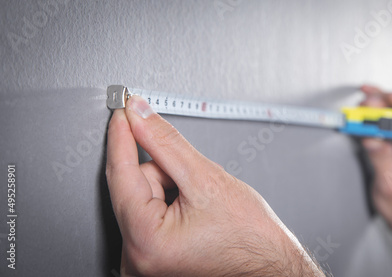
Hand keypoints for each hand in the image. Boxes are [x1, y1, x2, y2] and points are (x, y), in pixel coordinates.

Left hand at [106, 95, 324, 276]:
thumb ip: (165, 142)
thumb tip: (139, 116)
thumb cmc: (248, 236)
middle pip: (133, 186)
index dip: (123, 135)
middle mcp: (137, 257)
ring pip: (141, 196)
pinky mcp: (150, 255)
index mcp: (146, 241)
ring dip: (166, 186)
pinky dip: (166, 200)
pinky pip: (146, 211)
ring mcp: (142, 259)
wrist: (268, 261)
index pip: (121, 174)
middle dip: (162, 172)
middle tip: (194, 182)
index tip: (122, 110)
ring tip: (198, 203)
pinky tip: (191, 211)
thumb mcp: (206, 178)